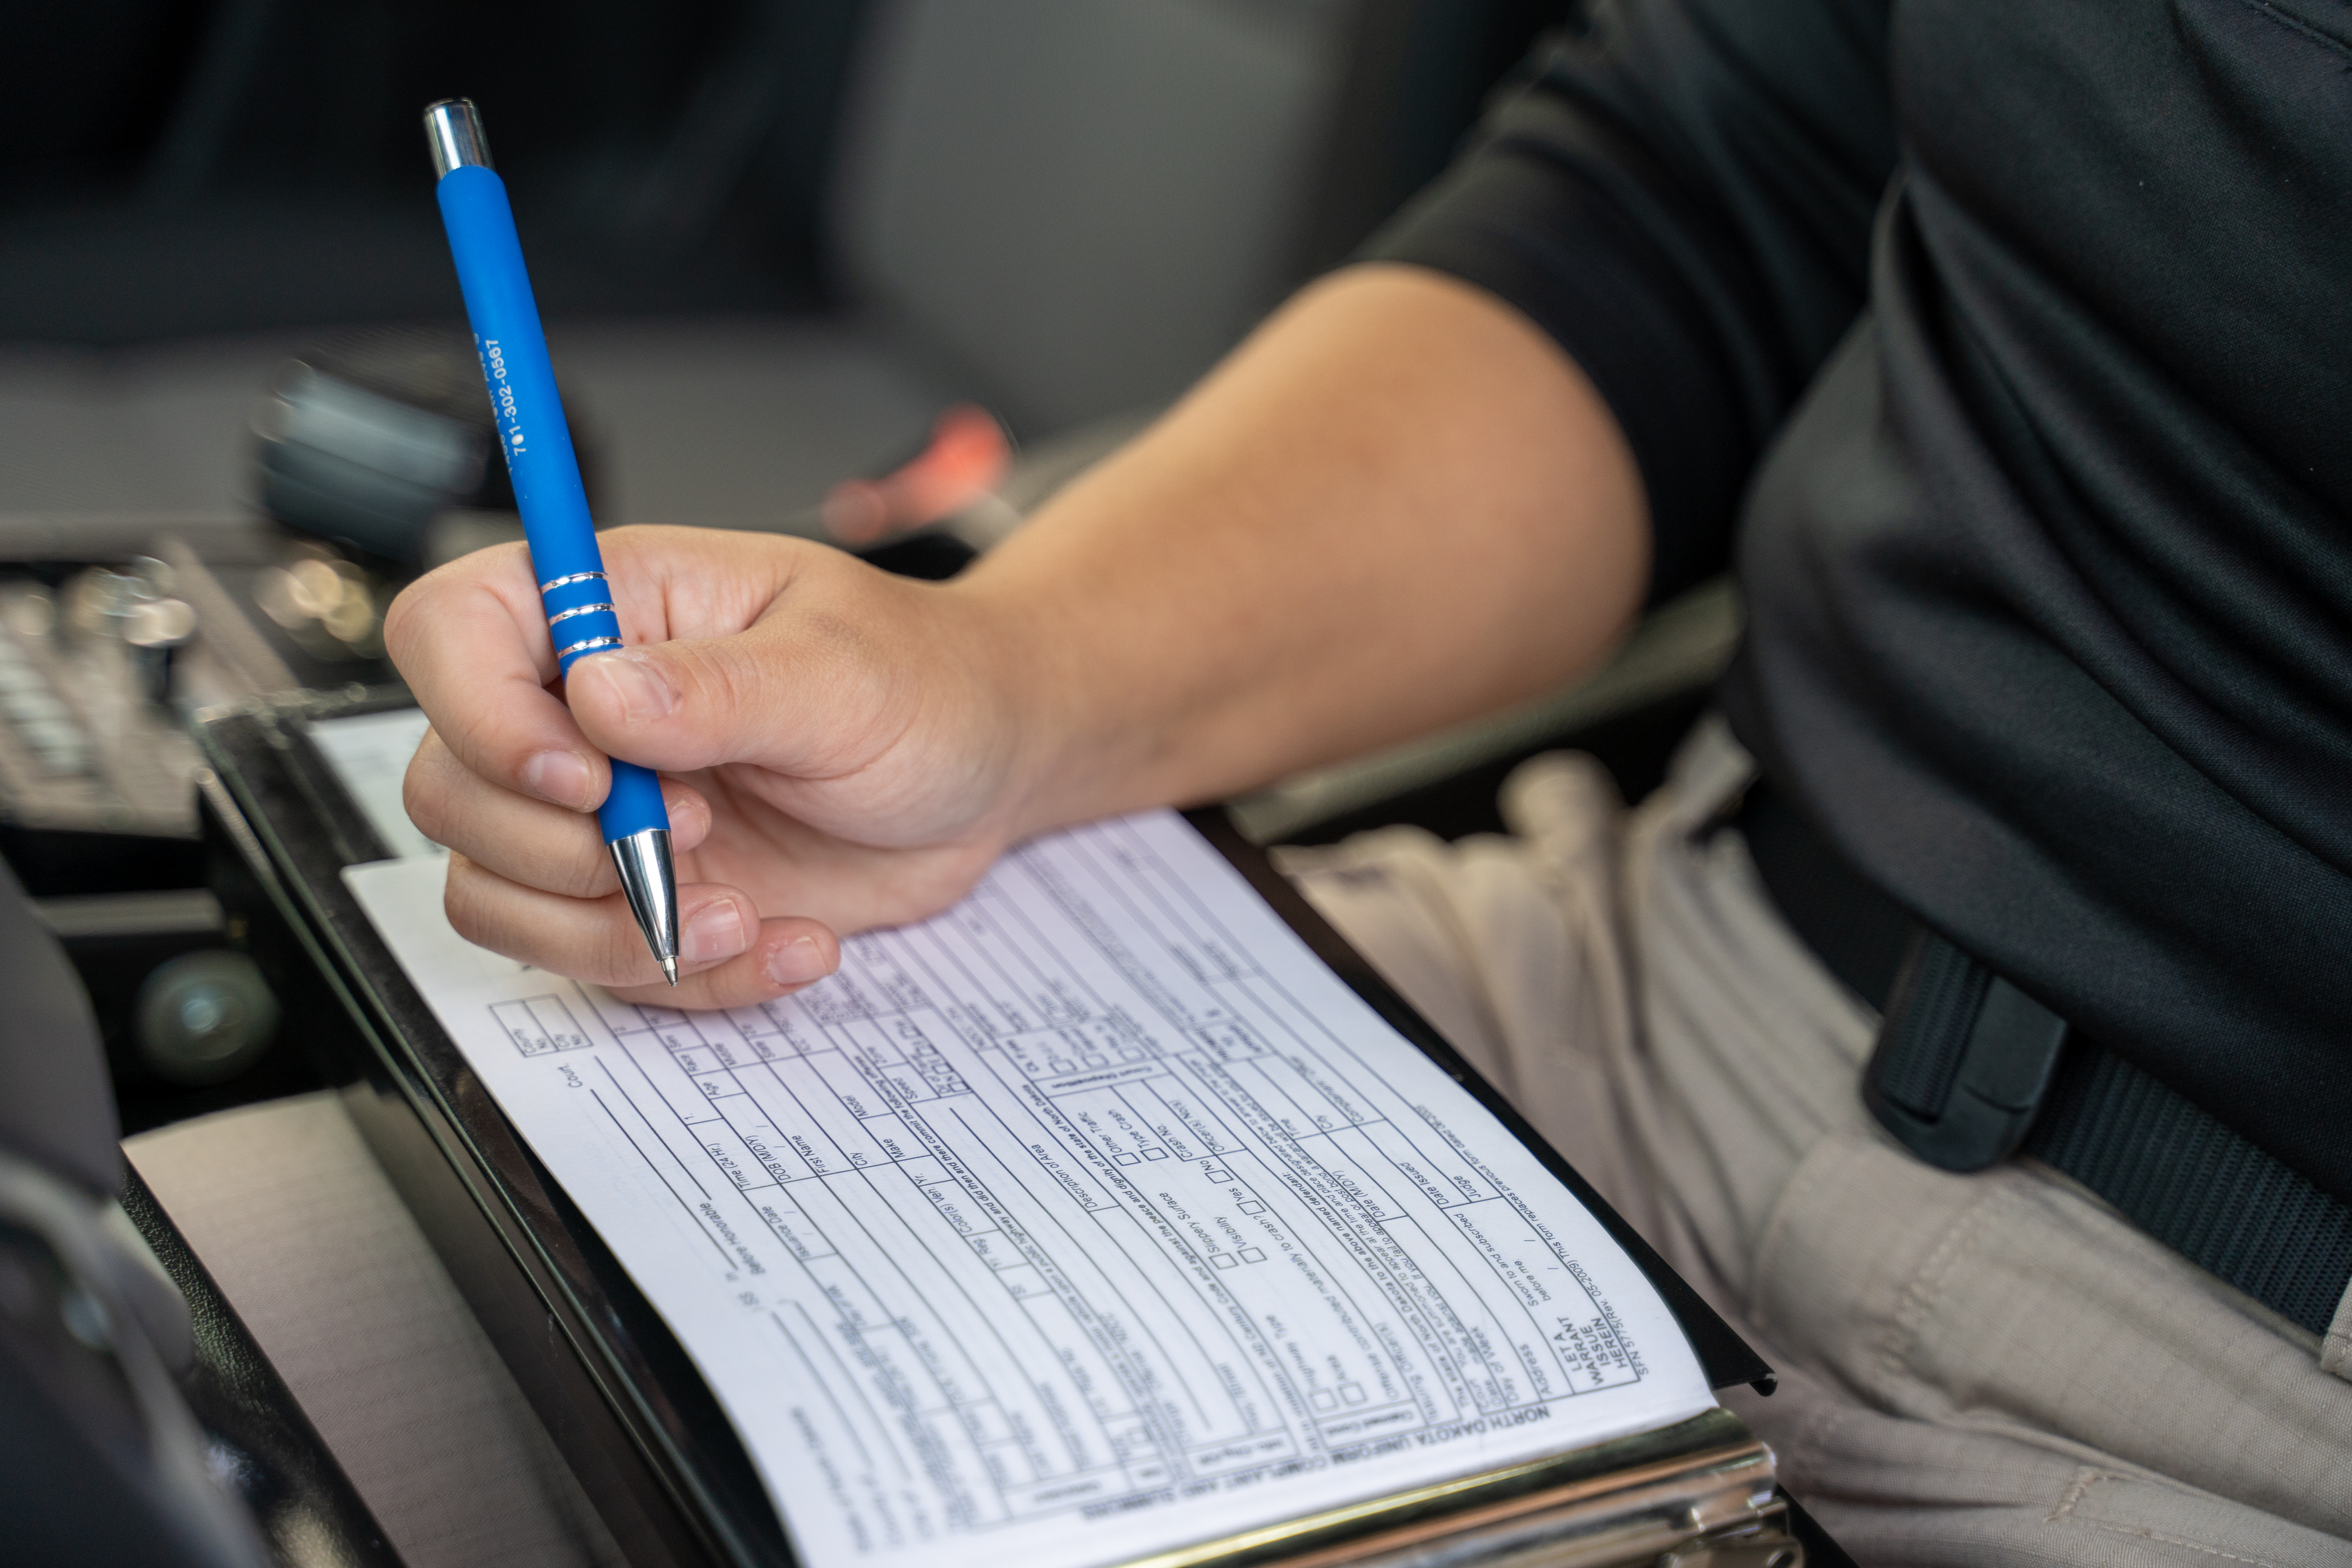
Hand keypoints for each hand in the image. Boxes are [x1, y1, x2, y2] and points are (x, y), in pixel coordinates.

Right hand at [386, 526, 1037, 1008]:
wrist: (983, 770)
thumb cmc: (925, 683)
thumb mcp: (844, 671)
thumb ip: (720, 686)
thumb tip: (602, 696)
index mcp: (613, 606)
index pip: (450, 631)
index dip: (481, 716)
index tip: (585, 779)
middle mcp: (582, 709)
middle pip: (451, 788)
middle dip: (560, 850)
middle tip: (694, 838)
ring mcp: (600, 812)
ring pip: (495, 894)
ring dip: (610, 933)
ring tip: (743, 912)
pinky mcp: (638, 895)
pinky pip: (594, 962)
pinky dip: (690, 977)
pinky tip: (789, 942)